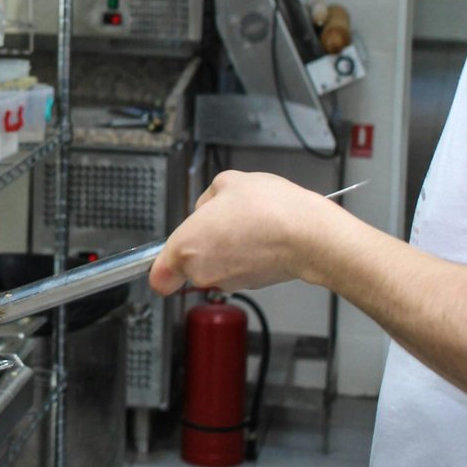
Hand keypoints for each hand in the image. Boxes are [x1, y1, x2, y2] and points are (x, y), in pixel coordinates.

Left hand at [149, 170, 350, 295]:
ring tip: (246, 225)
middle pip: (189, 262)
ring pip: (215, 265)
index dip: (162, 266)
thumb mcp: (227, 181)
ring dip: (225, 247)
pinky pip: (237, 268)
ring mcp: (228, 281)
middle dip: (202, 241)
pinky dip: (245, 255)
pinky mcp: (251, 285)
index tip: (165, 258)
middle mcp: (203, 272)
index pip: (158, 276)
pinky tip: (260, 236)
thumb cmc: (269, 210)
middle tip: (221, 220)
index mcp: (186, 247)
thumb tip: (209, 205)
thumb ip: (207, 197)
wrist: (308, 234)